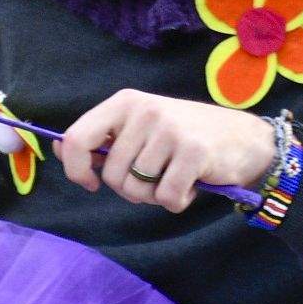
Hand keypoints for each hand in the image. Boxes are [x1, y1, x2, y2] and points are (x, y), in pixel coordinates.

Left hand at [58, 90, 274, 213]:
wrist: (245, 139)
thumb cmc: (186, 137)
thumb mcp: (141, 127)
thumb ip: (103, 138)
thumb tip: (57, 148)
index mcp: (125, 102)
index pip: (76, 138)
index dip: (75, 169)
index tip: (91, 182)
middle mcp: (145, 111)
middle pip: (111, 175)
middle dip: (130, 189)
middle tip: (156, 176)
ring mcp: (170, 130)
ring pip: (137, 190)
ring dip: (155, 196)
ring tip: (176, 176)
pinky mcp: (193, 151)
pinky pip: (166, 198)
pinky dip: (177, 201)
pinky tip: (192, 184)